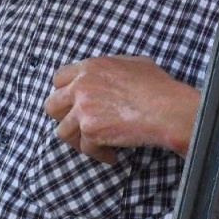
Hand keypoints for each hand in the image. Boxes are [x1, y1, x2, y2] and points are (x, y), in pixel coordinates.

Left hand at [43, 56, 199, 161]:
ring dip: (78, 140)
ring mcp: (83, 110)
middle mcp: (81, 87)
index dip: (64, 92)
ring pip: (63, 131)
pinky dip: (98, 154)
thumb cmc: (157, 86)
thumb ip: (113, 67)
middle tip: (77, 125)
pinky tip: (111, 155)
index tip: (72, 102)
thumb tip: (111, 73)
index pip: (59, 78)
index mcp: (89, 68)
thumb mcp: (134, 63)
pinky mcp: (90, 131)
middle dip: (62, 117)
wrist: (166, 109)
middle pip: (52, 105)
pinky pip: (85, 148)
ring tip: (94, 143)